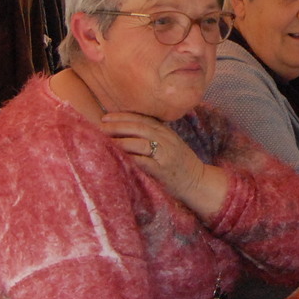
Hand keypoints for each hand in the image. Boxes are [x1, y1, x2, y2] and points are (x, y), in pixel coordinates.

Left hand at [102, 111, 218, 212]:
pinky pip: (144, 162)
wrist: (198, 181)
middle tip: (100, 126)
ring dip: (120, 141)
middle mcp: (166, 140)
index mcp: (166, 132)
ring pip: (140, 142)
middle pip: (139, 128)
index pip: (142, 119)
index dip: (123, 116)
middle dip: (117, 126)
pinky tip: (117, 158)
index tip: (106, 117)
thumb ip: (154, 136)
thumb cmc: (180, 164)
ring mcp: (165, 154)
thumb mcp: (170, 145)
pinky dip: (130, 158)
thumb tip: (128, 132)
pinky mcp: (163, 170)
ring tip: (105, 141)